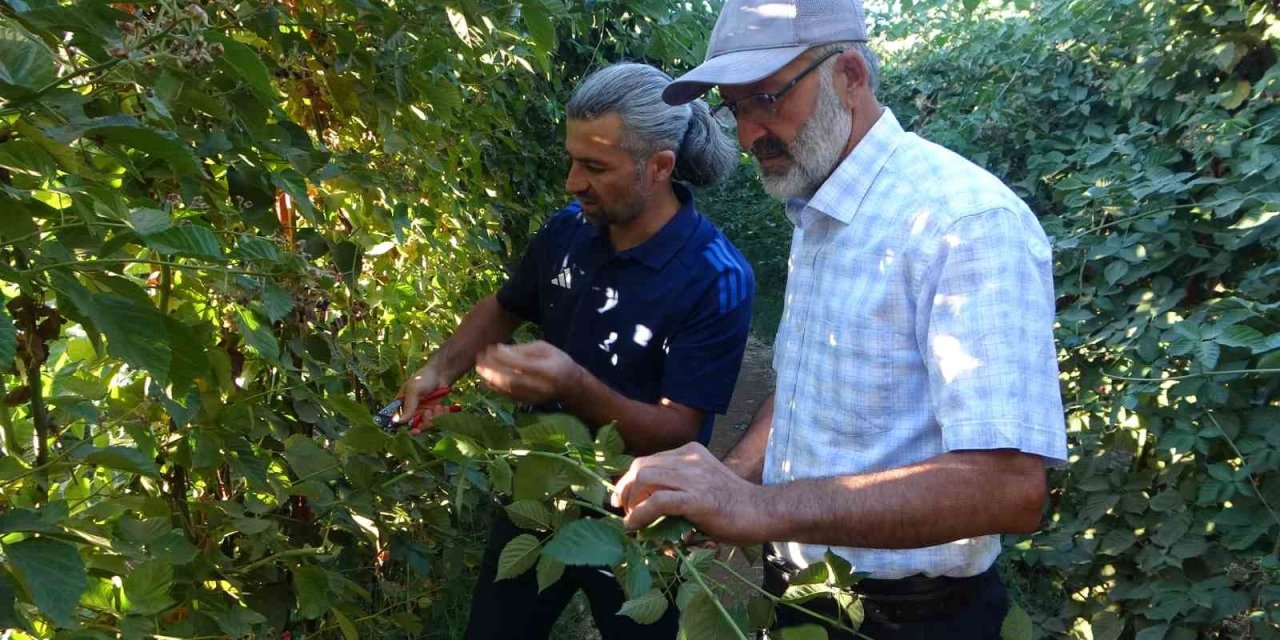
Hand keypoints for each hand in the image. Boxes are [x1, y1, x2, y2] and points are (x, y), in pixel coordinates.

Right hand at [398, 365, 450, 433]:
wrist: (441, 374)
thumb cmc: (424, 378)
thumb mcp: (414, 390)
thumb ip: (408, 406)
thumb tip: (399, 422)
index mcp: (401, 404)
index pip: (398, 420)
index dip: (404, 427)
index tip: (414, 430)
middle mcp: (410, 410)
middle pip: (413, 426)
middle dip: (422, 425)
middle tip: (429, 420)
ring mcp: (422, 412)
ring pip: (425, 424)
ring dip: (432, 418)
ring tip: (437, 408)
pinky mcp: (433, 413)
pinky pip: (435, 420)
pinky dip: (440, 415)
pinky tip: (442, 407)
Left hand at [474, 341, 583, 404]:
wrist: (571, 387)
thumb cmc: (558, 362)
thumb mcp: (545, 349)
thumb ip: (523, 350)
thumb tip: (499, 350)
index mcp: (548, 370)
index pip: (521, 364)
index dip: (504, 357)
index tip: (491, 348)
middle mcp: (540, 386)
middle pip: (512, 379)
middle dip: (492, 369)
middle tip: (479, 358)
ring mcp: (533, 397)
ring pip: (507, 389)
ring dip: (490, 378)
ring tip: (479, 367)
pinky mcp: (527, 402)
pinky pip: (507, 395)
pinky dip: (494, 387)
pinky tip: (485, 378)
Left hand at [611, 442, 770, 545]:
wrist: (763, 512)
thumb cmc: (735, 506)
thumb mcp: (703, 486)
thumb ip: (679, 489)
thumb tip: (649, 508)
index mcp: (691, 452)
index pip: (649, 460)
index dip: (631, 480)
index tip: (624, 498)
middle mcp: (689, 458)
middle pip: (641, 466)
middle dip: (625, 489)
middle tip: (623, 509)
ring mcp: (693, 476)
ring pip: (644, 479)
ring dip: (631, 502)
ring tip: (631, 520)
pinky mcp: (696, 498)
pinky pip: (657, 501)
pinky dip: (640, 515)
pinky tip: (635, 526)